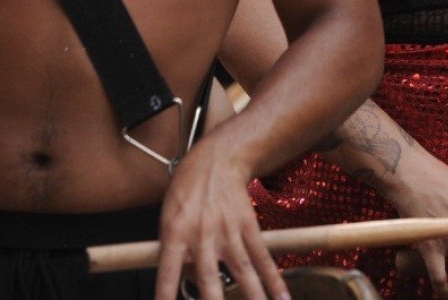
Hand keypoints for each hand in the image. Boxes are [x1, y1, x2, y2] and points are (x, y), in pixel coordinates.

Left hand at [156, 140, 285, 299]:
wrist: (216, 161)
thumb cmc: (187, 192)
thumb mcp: (168, 217)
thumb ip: (173, 251)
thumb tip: (185, 281)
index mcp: (175, 234)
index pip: (166, 273)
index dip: (165, 295)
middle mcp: (202, 235)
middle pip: (208, 277)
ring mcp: (228, 232)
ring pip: (241, 270)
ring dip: (253, 296)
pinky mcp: (248, 227)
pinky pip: (262, 257)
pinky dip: (274, 279)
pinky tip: (282, 297)